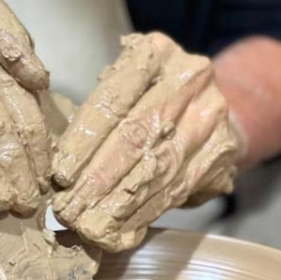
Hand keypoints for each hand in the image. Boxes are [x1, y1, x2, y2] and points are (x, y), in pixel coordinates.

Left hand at [51, 33, 238, 251]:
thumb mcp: (120, 88)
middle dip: (98, 178)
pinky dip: (144, 212)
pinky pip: (177, 188)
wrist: (210, 106)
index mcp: (155, 51)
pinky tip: (120, 228)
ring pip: (157, 165)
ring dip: (118, 202)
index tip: (60, 175)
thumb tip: (59, 169)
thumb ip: (95, 114)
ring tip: (89, 224)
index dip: (84, 141)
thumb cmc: (146, 97)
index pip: (113, 100)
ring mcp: (211, 114)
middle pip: (135, 134)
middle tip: (69, 208)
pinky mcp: (222, 151)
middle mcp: (189, 77)